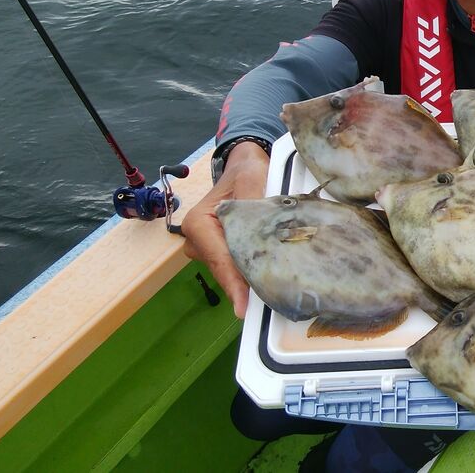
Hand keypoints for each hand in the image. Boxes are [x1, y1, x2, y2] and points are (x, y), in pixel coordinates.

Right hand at [181, 141, 269, 317]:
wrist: (244, 166)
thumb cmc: (246, 172)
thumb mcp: (252, 181)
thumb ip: (253, 206)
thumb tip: (261, 231)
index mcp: (199, 224)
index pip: (221, 259)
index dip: (235, 283)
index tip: (244, 308)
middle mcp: (198, 241)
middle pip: (226, 270)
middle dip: (248, 283)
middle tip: (274, 297)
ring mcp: (208, 249)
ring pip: (232, 271)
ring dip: (251, 277)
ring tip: (277, 285)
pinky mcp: (221, 253)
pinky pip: (236, 267)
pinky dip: (252, 270)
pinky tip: (271, 274)